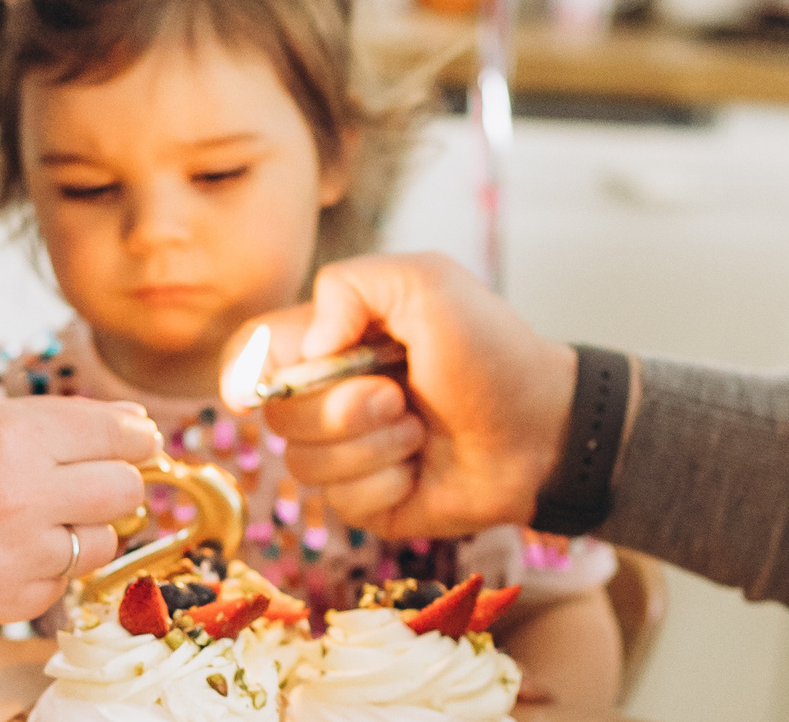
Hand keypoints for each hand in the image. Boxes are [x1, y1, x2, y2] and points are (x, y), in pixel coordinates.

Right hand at [0, 396, 155, 626]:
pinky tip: (2, 548)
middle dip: (113, 480)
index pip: (120, 434)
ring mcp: (8, 558)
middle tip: (83, 477)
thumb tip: (133, 426)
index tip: (136, 440)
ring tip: (28, 514)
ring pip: (99, 543)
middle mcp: (18, 497)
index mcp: (11, 435)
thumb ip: (50, 423)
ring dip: (79, 528)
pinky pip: (59, 586)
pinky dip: (44, 569)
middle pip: (124, 490)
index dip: (135, 435)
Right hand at [253, 252, 578, 538]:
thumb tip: (307, 345)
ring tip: (419, 428)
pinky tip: (421, 467)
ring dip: (371, 446)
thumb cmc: (492, 349)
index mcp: (334, 339)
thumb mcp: (427, 283)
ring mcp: (348, 452)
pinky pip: (341, 504)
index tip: (258, 387)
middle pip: (276, 415)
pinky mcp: (368, 502)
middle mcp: (332, 395)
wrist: (543, 429)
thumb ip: (351, 285)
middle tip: (396, 394)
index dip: (245, 372)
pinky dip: (387, 483)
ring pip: (303, 465)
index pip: (253, 352)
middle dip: (338, 407)